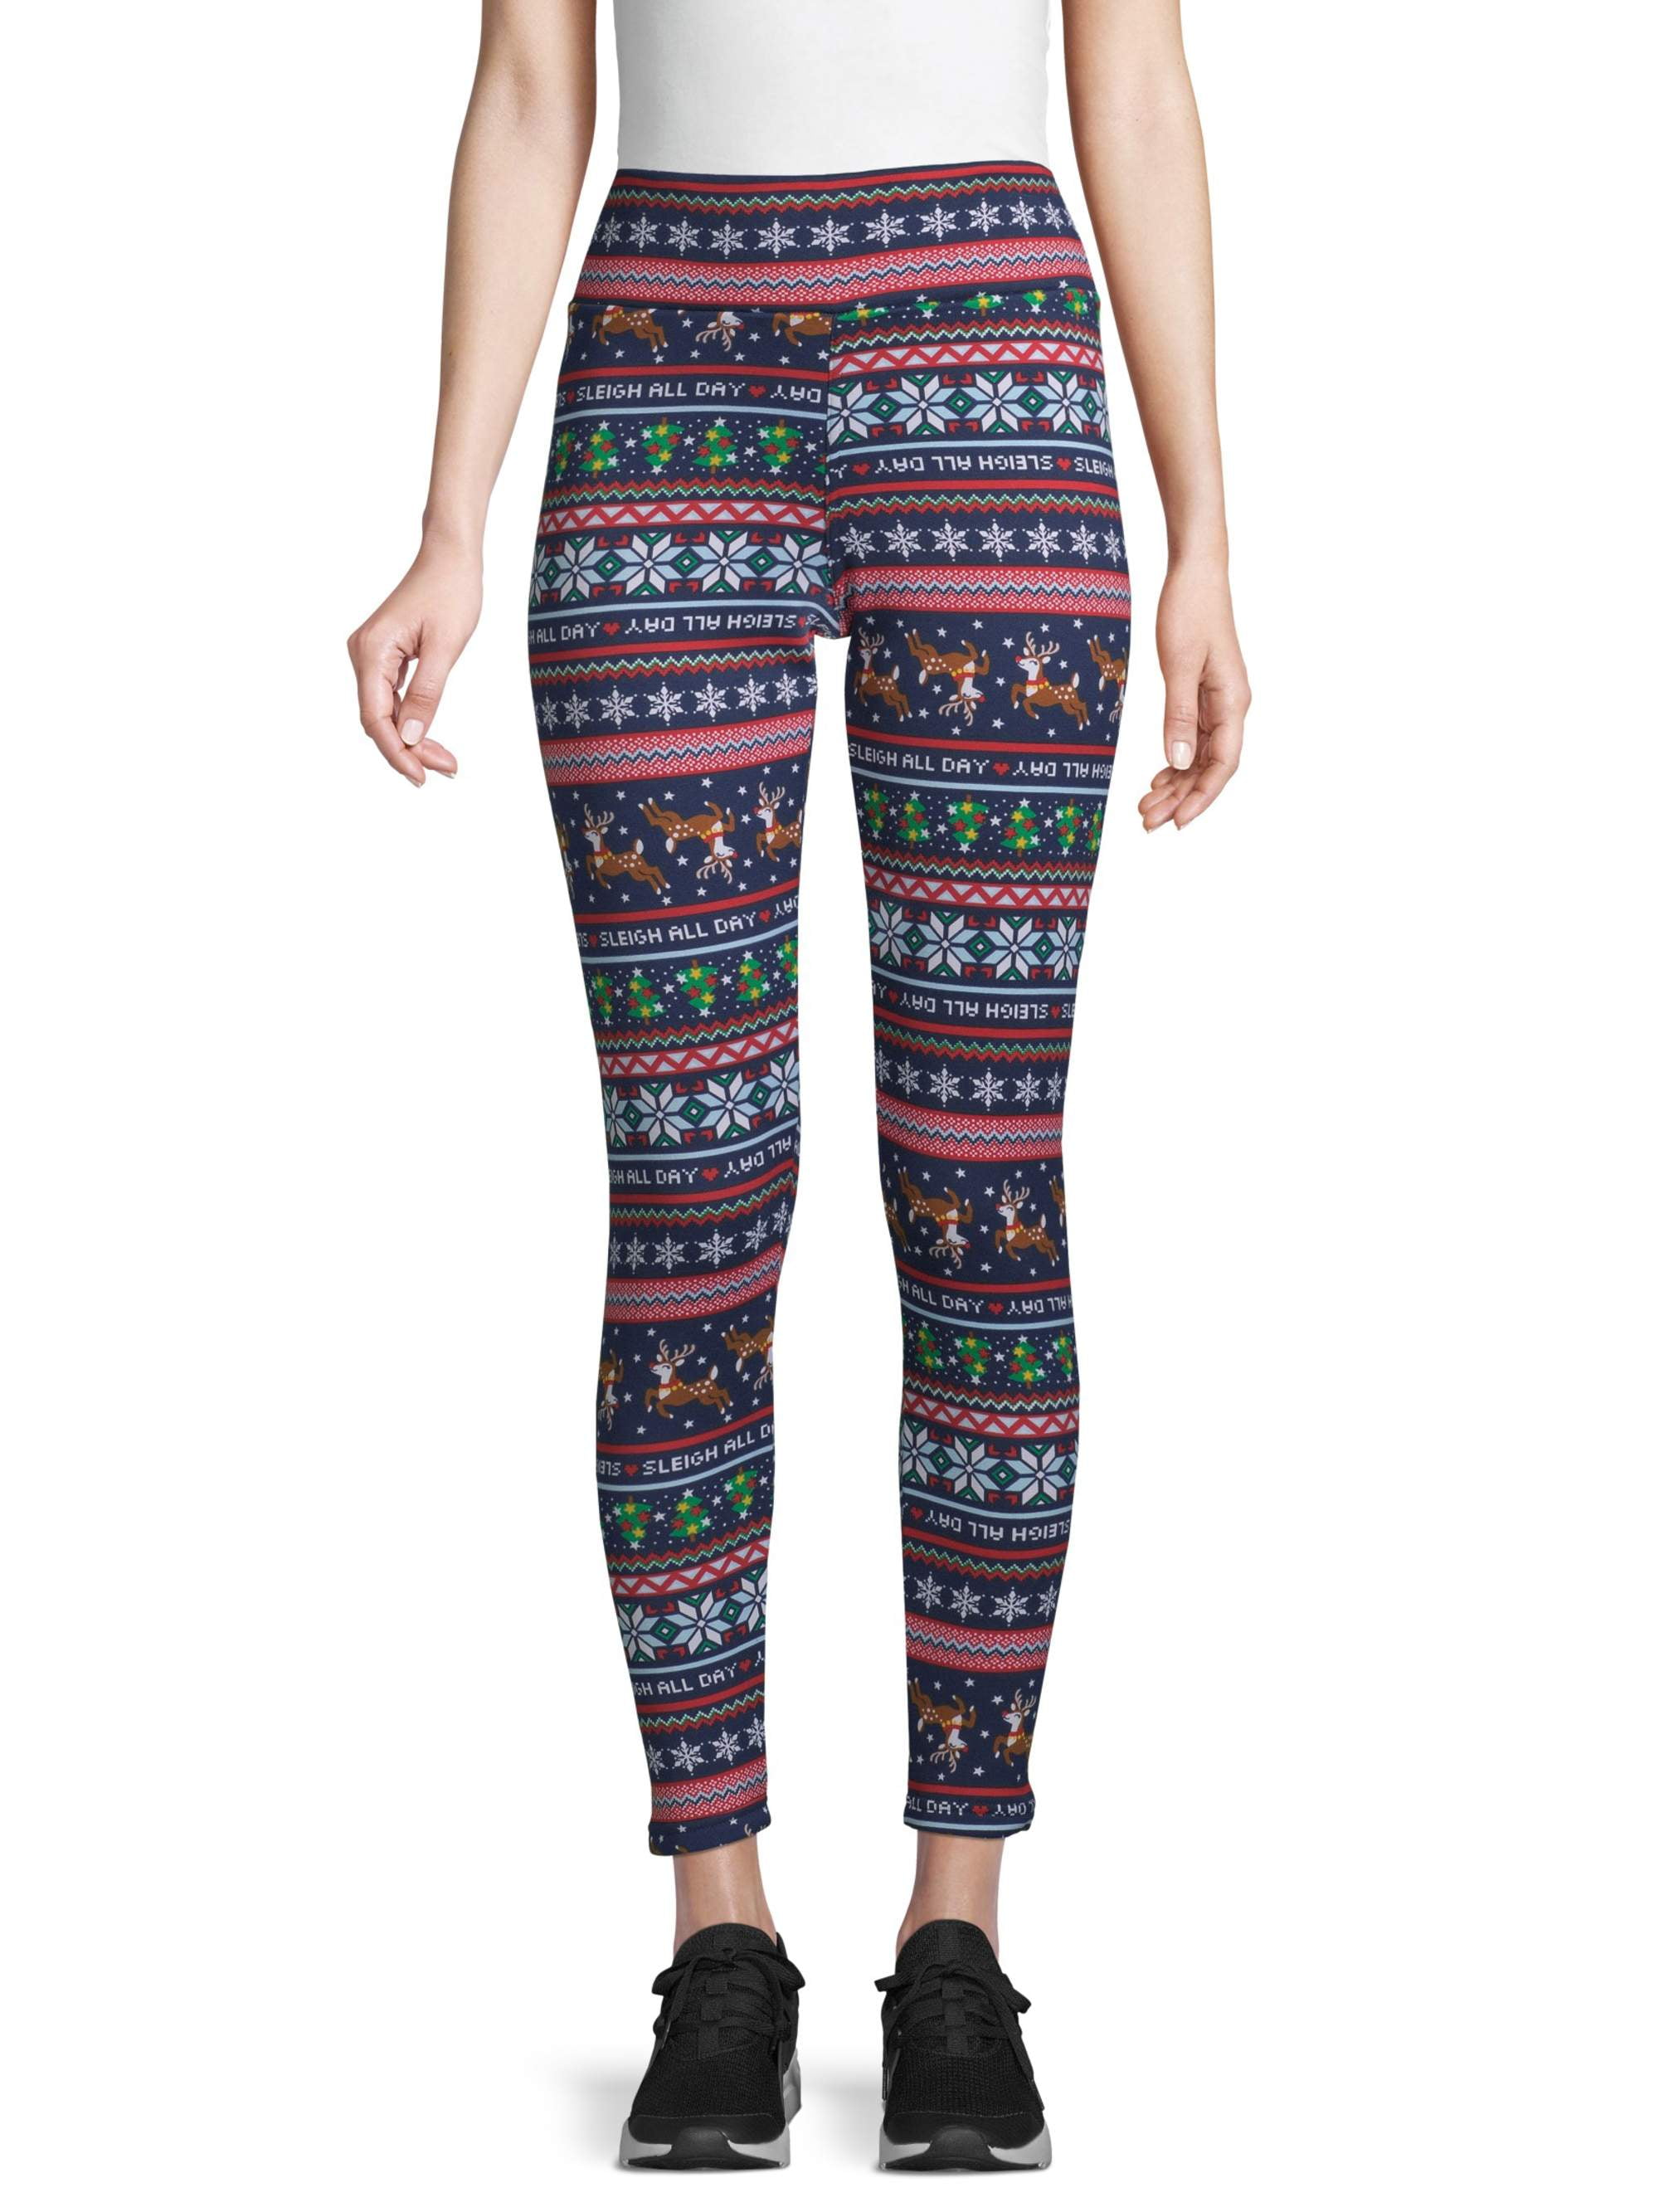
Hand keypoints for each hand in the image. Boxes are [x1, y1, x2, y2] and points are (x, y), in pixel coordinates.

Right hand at [347, 540, 481, 785]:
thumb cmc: (451, 592)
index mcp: (372, 651)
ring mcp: (370, 655)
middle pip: (378, 719)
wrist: (449, 556)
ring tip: (445, 760)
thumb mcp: (445, 647)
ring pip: (385, 712)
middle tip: (447, 769)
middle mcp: (363, 654)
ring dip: (412, 738)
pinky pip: (391, 698)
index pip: (376, 718)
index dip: (397, 752)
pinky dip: (411, 719)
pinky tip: (430, 736)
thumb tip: (413, 737)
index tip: (421, 776)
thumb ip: (427, 692)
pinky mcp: (384, 656)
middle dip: (409, 749)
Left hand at [1139, 558, 1250, 831]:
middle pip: (1209, 767)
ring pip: (1199, 756)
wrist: (1195, 573)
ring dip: (1175, 783)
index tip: (1178, 822)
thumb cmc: (1190, 610)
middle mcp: (1230, 707)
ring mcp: (1217, 702)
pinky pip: (1192, 738)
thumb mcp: (1179, 665)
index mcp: (1233, 702)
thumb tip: (1178, 763)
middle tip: (1148, 821)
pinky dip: (1175, 760)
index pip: (1223, 764)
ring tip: (1146, 806)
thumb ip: (1179, 716)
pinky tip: (1158, 777)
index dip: (1201, 796)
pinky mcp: (1203, 694)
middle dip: (1181, 797)